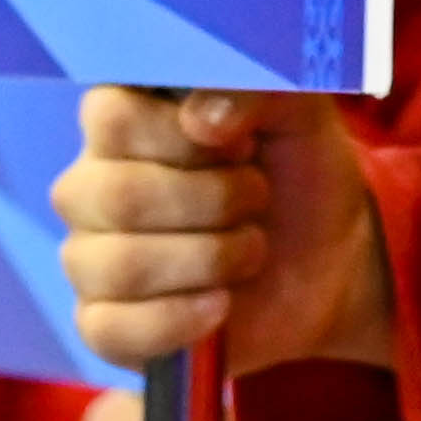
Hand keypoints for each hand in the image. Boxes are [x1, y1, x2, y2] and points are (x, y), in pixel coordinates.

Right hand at [52, 90, 392, 377]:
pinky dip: (180, 319)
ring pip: (116, 265)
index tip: (241, 145)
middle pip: (116, 195)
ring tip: (250, 250)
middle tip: (257, 198)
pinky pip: (110, 329)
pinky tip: (222, 306)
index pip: (110, 117)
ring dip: (208, 259)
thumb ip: (257, 90)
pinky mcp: (105, 325)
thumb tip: (201, 118)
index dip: (183, 137)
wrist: (329, 261)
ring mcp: (90, 258)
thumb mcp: (300, 116)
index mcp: (124, 123)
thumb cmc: (297, 174)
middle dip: (211, 202)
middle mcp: (92, 185)